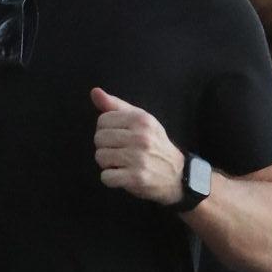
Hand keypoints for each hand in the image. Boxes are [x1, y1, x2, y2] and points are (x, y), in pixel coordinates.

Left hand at [92, 87, 183, 202]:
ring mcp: (138, 158)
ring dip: (107, 163)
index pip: (103, 120)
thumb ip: (116, 106)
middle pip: (99, 139)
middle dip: (106, 147)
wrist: (177, 173)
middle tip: (121, 152)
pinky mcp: (136, 178)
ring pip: (100, 157)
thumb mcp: (140, 120)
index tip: (118, 137)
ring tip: (122, 163)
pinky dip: (111, 179)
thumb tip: (95, 92)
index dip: (106, 130)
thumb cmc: (154, 144)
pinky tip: (123, 176)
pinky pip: (106, 177)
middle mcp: (140, 137)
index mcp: (141, 119)